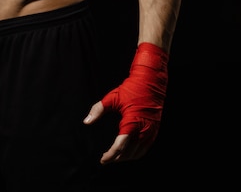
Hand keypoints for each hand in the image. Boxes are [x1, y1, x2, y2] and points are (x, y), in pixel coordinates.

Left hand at [83, 42, 168, 163]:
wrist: (151, 81)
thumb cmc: (131, 88)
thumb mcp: (112, 98)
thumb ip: (98, 110)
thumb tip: (86, 122)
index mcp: (132, 123)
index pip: (120, 147)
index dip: (110, 156)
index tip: (102, 159)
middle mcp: (143, 130)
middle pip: (128, 154)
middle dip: (116, 158)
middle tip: (106, 158)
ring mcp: (151, 131)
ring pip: (137, 154)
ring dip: (126, 158)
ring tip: (115, 156)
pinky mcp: (155, 130)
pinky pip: (145, 148)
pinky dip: (136, 153)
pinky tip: (128, 151)